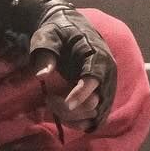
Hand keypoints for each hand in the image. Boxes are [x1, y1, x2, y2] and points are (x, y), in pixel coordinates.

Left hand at [29, 8, 116, 129]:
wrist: (71, 28)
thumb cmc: (59, 32)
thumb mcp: (48, 37)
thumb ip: (45, 54)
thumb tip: (42, 75)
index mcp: (97, 55)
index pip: (94, 80)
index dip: (78, 95)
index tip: (58, 102)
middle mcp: (107, 73)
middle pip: (94, 102)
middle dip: (69, 108)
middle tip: (48, 100)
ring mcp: (107, 85)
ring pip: (96, 114)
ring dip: (74, 117)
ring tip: (54, 107)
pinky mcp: (103, 95)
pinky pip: (98, 117)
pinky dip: (82, 122)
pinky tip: (64, 117)